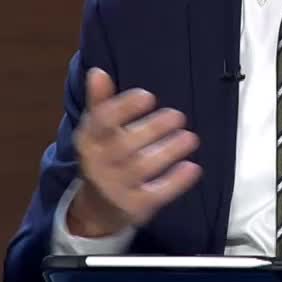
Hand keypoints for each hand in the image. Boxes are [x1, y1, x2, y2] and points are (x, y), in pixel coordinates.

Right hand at [67, 67, 202, 236]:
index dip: (125, 107)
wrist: (97, 209)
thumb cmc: (103, 158)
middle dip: (154, 127)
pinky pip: (156, 194)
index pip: (103, 121)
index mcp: (89, 140)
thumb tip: (98, 72)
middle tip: (178, 116)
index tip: (148, 96)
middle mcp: (99, 164)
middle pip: (125, 144)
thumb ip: (100, 102)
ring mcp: (116, 188)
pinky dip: (175, 182)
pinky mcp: (135, 207)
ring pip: (142, 167)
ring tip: (190, 138)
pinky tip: (192, 167)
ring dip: (169, 150)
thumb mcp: (96, 131)